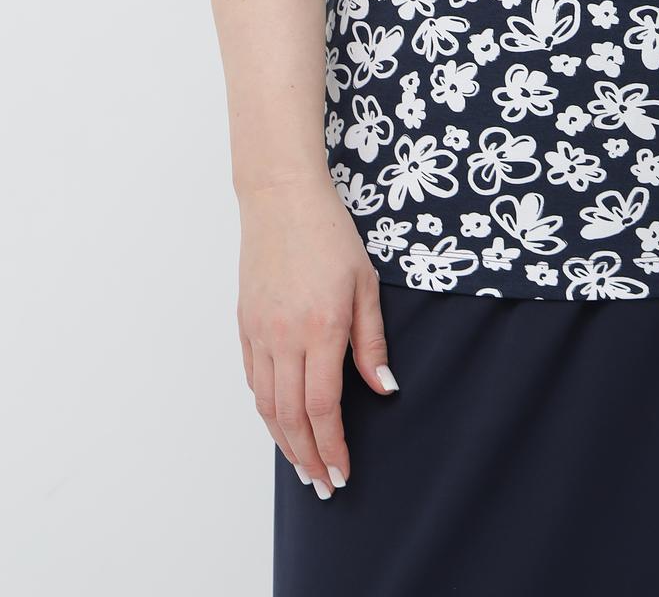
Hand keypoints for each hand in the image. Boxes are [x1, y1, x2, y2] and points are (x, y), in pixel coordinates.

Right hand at [236, 170, 398, 498]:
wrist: (281, 199)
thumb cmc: (330, 235)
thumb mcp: (365, 284)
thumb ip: (372, 342)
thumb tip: (385, 389)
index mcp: (321, 329)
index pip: (324, 407)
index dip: (333, 446)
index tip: (342, 473)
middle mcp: (285, 338)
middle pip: (292, 417)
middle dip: (308, 457)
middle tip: (323, 485)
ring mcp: (260, 332)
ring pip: (268, 405)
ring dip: (284, 442)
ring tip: (302, 466)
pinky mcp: (245, 324)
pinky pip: (254, 380)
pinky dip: (267, 409)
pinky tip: (280, 422)